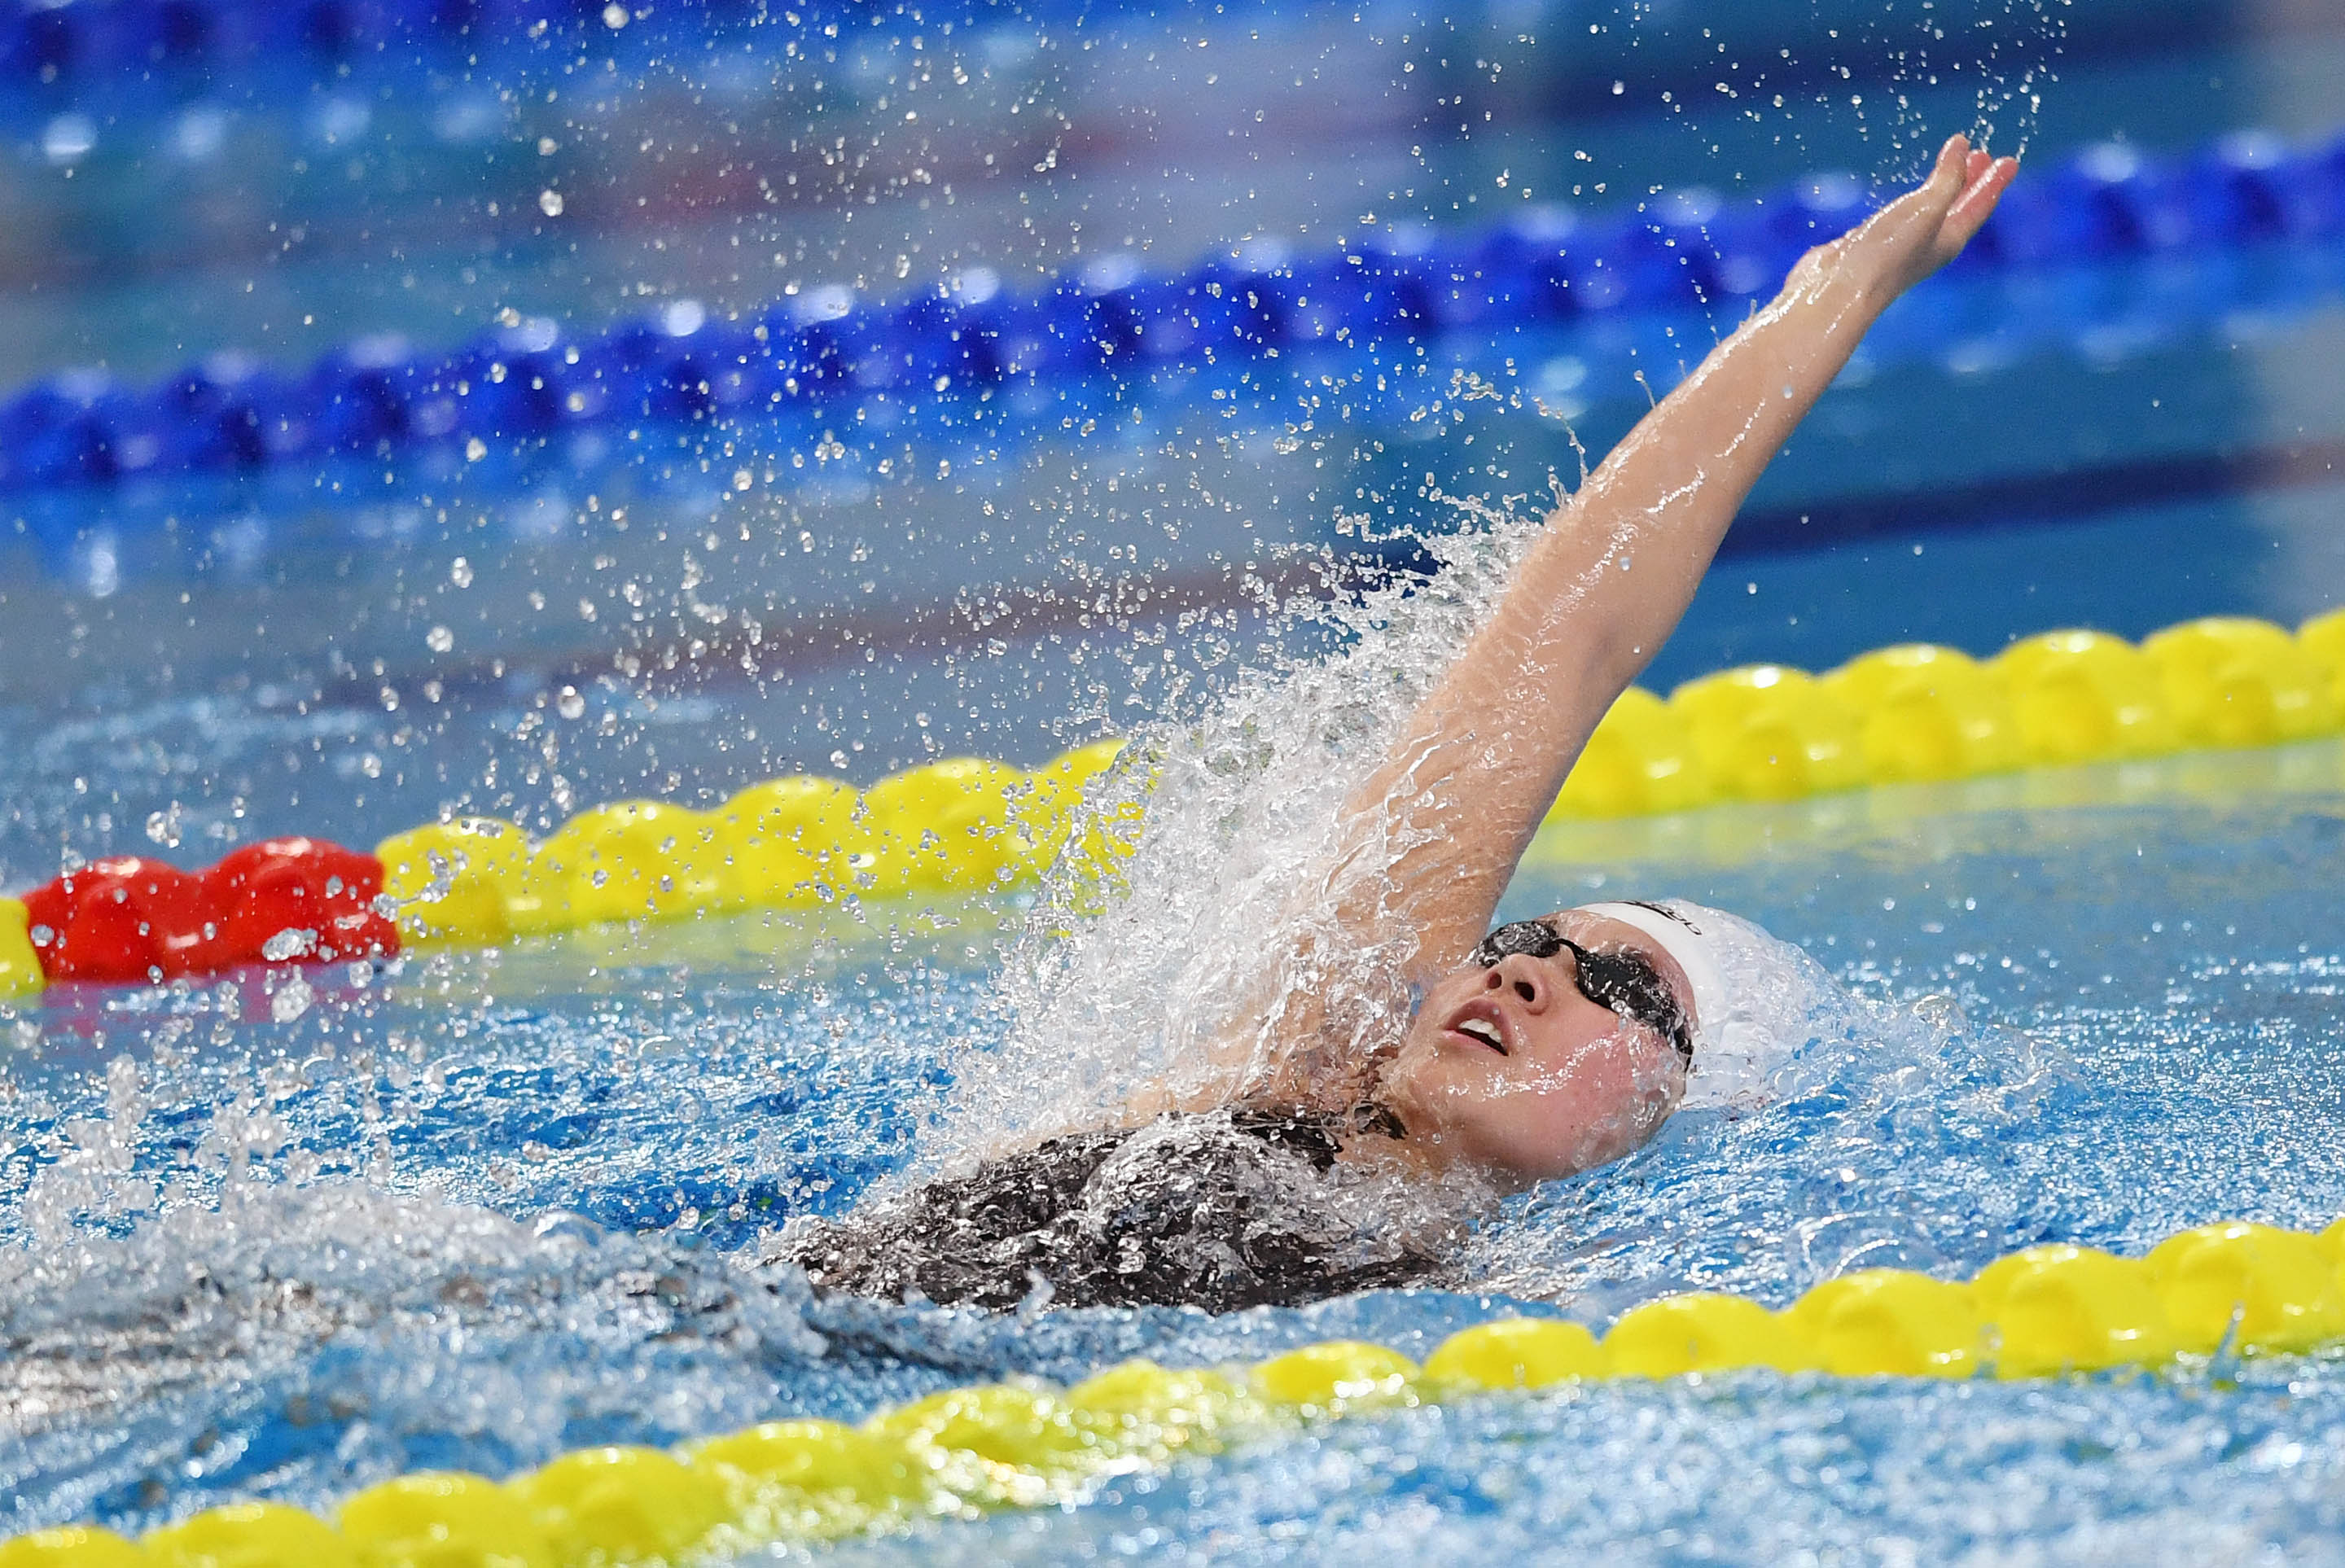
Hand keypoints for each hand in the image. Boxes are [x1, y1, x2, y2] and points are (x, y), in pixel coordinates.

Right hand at [1801, 133, 2018, 304]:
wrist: (1835, 290)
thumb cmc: (1885, 252)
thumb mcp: (1926, 208)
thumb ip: (1947, 177)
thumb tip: (1961, 145)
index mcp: (1949, 240)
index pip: (1979, 206)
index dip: (1994, 182)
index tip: (2009, 161)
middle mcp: (1928, 246)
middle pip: (1959, 209)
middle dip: (1971, 183)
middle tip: (1981, 158)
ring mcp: (1898, 247)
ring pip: (1930, 212)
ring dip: (1941, 190)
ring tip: (1945, 170)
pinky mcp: (1870, 245)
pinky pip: (1900, 218)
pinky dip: (1909, 202)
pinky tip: (1901, 201)